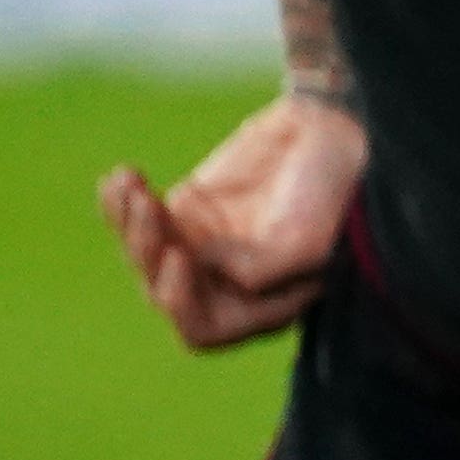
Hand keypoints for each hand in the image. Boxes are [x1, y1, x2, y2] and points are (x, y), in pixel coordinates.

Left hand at [102, 89, 368, 350]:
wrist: (335, 129)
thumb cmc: (338, 190)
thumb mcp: (308, 237)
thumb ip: (261, 269)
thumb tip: (206, 267)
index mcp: (262, 307)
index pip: (202, 330)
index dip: (179, 303)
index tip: (178, 254)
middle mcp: (225, 287)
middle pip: (162, 290)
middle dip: (147, 251)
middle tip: (148, 206)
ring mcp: (202, 248)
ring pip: (144, 254)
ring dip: (129, 223)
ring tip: (130, 185)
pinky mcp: (187, 211)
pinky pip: (141, 217)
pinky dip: (122, 201)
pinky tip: (120, 179)